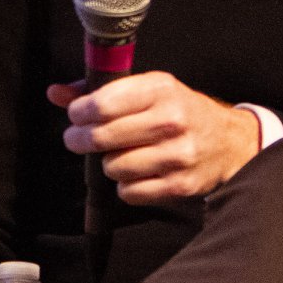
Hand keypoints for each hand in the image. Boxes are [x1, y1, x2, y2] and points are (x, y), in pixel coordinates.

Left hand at [52, 71, 260, 201]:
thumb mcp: (146, 89)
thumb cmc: (178, 111)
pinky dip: (125, 186)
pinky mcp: (180, 185)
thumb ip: (98, 90)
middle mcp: (171, 120)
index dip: (80, 112)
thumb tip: (54, 93)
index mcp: (160, 89)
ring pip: (113, 167)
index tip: (77, 116)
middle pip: (103, 137)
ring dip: (108, 163)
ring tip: (118, 155)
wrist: (228, 142)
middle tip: (79, 139)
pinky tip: (135, 173)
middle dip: (82, 139)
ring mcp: (177, 155)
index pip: (104, 102)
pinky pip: (129, 192)